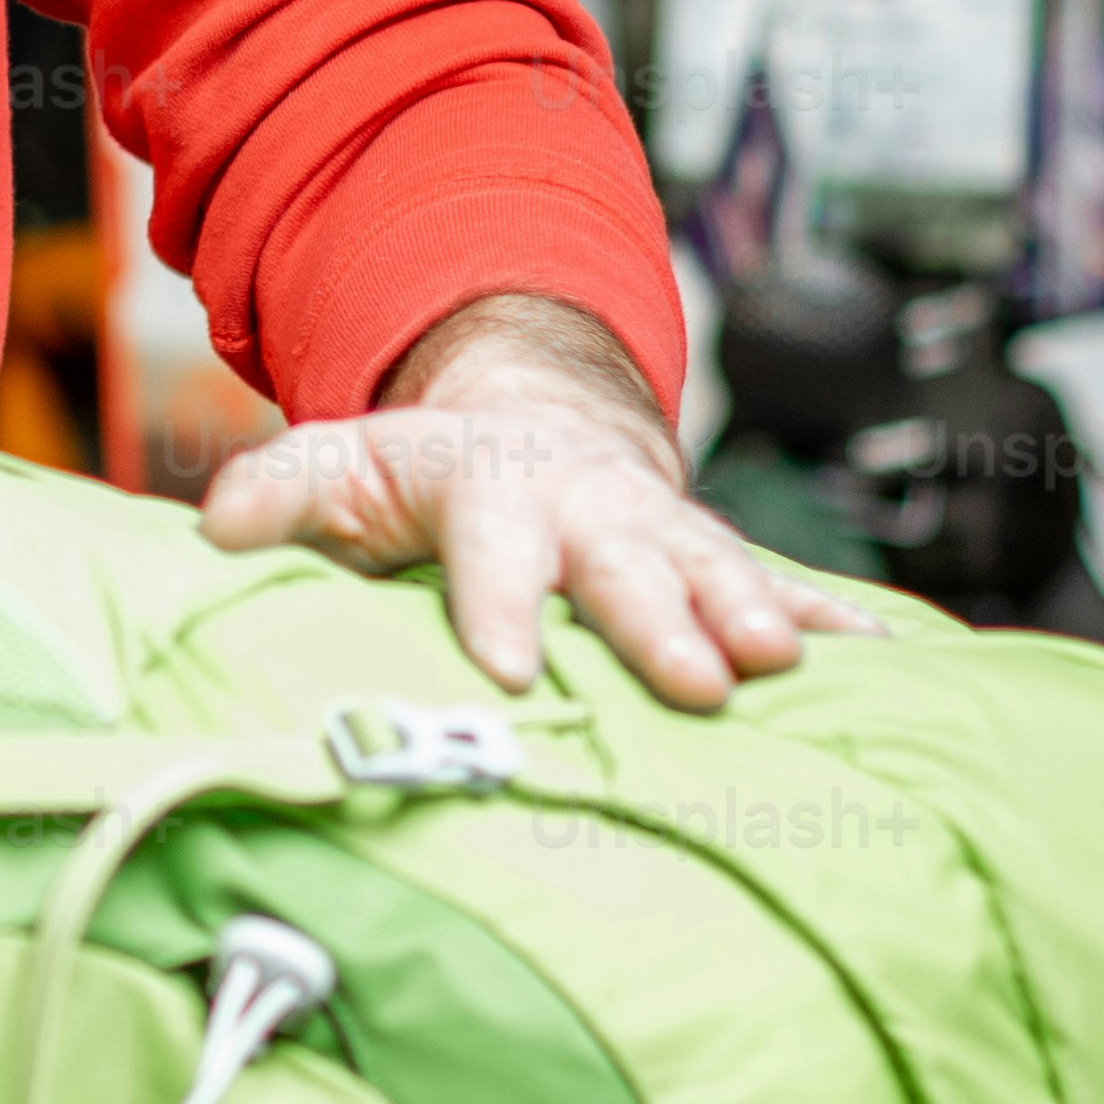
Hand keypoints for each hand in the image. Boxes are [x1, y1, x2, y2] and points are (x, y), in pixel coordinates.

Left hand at [194, 293, 879, 708]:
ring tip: (786, 665)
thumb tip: (213, 525)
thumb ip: (282, 494)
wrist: (537, 425)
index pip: (491, 549)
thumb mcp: (344, 466)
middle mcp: (588, 507)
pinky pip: (784, 587)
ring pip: (712, 572)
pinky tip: (890, 662)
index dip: (502, 603)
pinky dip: (837, 623)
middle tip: (697, 679)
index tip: (513, 666)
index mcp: (492, 489)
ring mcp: (661, 532)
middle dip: (661, 621)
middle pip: (623, 567)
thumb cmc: (430, 471)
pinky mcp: (714, 558)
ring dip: (753, 617)